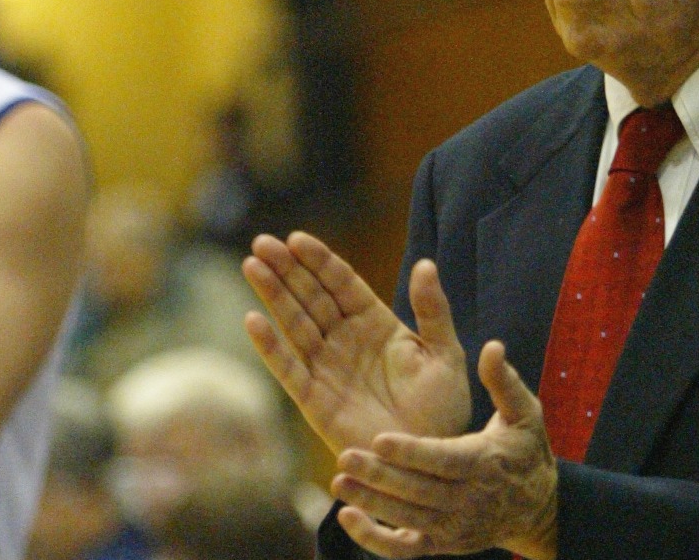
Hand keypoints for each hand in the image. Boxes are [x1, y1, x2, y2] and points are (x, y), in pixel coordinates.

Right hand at [243, 232, 469, 454]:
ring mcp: (328, 367)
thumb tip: (425, 263)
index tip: (297, 238)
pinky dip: (270, 346)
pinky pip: (288, 368)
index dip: (319, 260)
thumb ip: (433, 310)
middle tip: (262, 242)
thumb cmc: (443, 408)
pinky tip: (252, 320)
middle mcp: (346, 340)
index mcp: (376, 323)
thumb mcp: (446, 354)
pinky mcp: (314, 399)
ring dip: (273, 295)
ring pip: (295, 323)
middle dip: (287, 269)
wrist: (429, 460)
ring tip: (252, 265)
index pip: (342, 283)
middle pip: (311, 296)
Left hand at [332, 341, 559, 559]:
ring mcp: (453, 527)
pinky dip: (374, 540)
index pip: (444, 460)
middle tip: (345, 455)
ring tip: (340, 482)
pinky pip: (403, 549)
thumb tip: (492, 347)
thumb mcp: (525, 412)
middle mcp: (469, 501)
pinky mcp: (440, 545)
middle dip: (381, 477)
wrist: (537, 508)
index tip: (380, 439)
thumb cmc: (526, 450)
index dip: (411, 453)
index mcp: (485, 463)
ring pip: (407, 519)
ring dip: (371, 503)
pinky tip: (348, 518)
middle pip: (419, 492)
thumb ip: (504, 381)